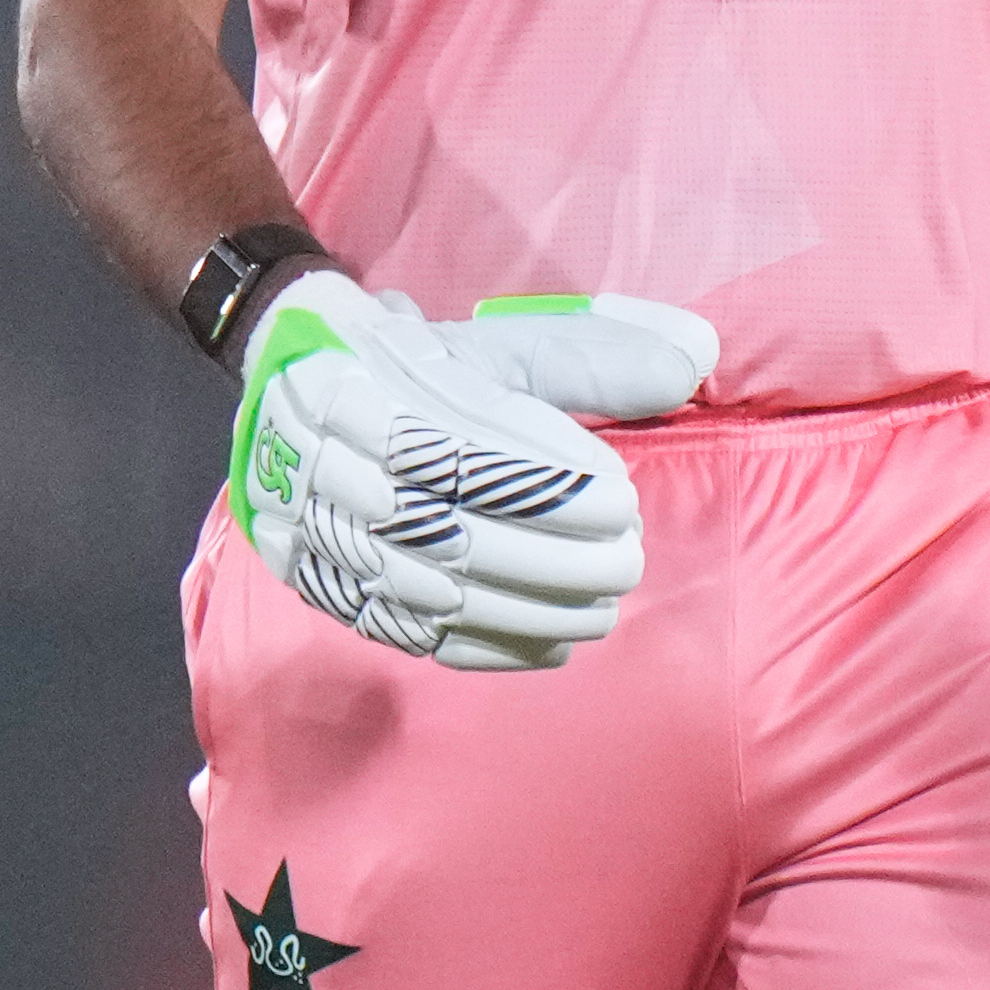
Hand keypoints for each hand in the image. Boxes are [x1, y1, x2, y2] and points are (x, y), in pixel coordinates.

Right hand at [226, 276, 711, 669]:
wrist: (293, 385)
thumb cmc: (421, 362)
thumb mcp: (498, 342)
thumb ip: (595, 354)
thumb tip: (696, 357)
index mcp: (361, 382)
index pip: (462, 452)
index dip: (548, 486)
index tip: (619, 500)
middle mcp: (317, 460)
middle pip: (446, 528)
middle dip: (550, 557)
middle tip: (626, 561)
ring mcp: (308, 527)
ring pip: (426, 588)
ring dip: (527, 609)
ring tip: (602, 606)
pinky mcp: (313, 580)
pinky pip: (400, 630)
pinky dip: (482, 644)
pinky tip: (549, 647)